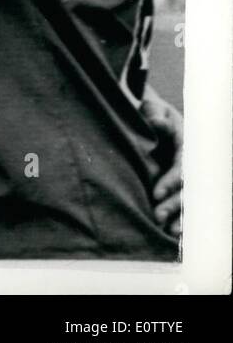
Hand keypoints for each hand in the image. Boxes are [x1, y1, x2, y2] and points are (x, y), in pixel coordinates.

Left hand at [141, 88, 182, 235]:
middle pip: (187, 188)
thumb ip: (155, 114)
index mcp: (186, 145)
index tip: (156, 193)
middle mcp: (190, 163)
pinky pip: (185, 204)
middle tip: (157, 216)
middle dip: (174, 204)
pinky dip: (181, 219)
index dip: (171, 181)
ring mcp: (187, 176)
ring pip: (189, 200)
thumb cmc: (152, 114)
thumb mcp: (153, 108)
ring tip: (168, 230)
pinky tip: (174, 234)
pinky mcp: (180, 186)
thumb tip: (156, 122)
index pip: (182, 167)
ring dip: (181, 216)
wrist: (153, 119)